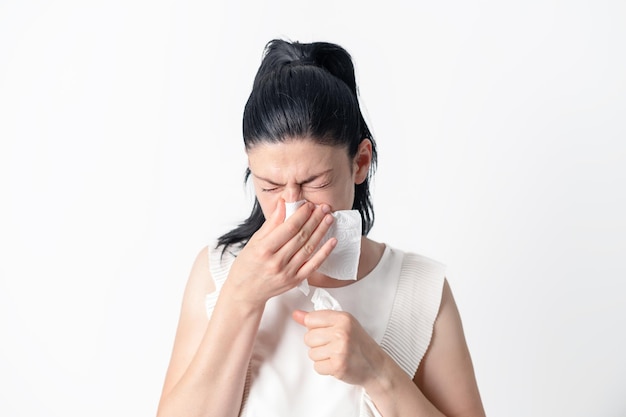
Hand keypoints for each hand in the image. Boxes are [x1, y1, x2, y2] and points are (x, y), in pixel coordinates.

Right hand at [222, 200, 336, 307]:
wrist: (246, 292)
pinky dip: (324, 252)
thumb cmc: (247, 266)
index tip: (309, 205)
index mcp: (264, 249)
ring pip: (309, 248)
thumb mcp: (254, 241)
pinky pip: (313, 265)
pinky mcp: (295, 281)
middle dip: (315, 219)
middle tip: (324, 207)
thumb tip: (284, 203)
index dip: (302, 214)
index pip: (289, 228)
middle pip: (301, 236)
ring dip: (321, 231)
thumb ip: (272, 223)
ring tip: (328, 218)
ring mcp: (287, 272)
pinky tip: (332, 241)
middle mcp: (276, 262)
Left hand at [292, 309, 385, 386]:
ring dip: (321, 357)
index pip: (311, 319)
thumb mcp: (342, 324)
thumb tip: (296, 314)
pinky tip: (336, 363)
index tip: (326, 332)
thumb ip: (318, 319)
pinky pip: (317, 366)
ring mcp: (340, 349)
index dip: (315, 328)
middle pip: (308, 337)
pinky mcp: (338, 366)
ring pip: (311, 353)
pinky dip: (325, 368)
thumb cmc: (359, 344)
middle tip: (333, 346)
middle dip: (317, 344)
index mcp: (342, 318)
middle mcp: (341, 332)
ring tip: (336, 355)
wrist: (376, 366)